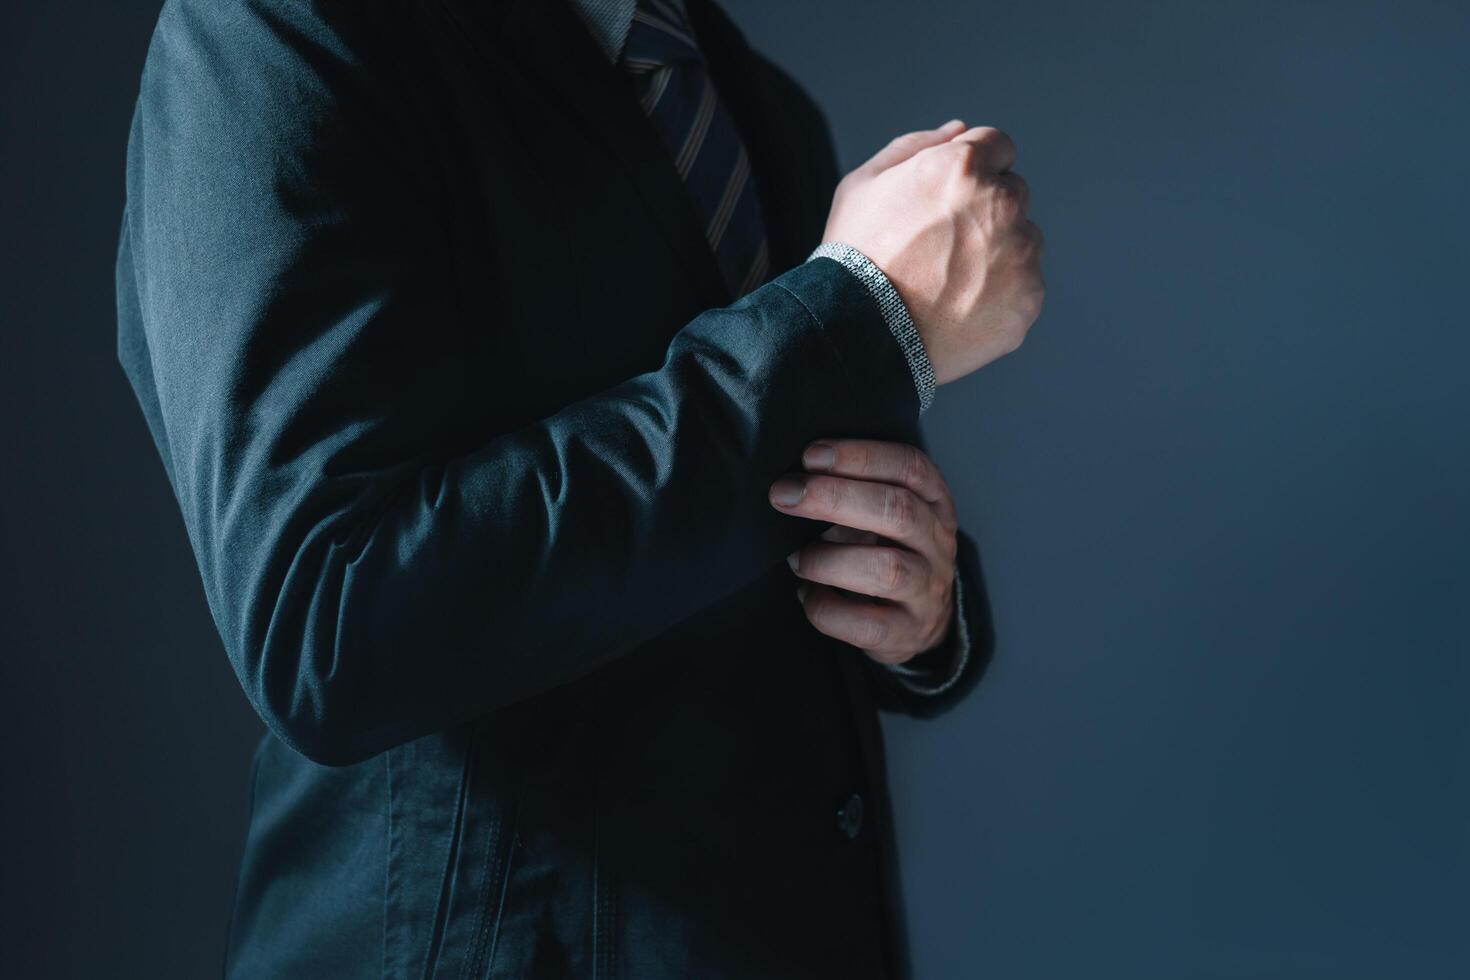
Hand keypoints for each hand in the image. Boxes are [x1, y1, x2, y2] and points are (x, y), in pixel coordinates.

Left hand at [769, 438, 957, 666]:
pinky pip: (866, 624)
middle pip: (898, 511)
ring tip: (796, 558)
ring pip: (887, 570)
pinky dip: (826, 608)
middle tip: (785, 495)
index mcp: (934, 502)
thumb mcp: (886, 513)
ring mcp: (926, 590)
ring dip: (829, 560)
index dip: (861, 456)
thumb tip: (794, 481)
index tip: (812, 455)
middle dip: (834, 498)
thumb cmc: (891, 552)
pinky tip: (807, 594)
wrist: (922, 620)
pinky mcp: (905, 631)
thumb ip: (853, 491)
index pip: (910, 467)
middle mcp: (937, 543)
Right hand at [820, 119, 1045, 383]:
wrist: (863, 336)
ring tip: (948, 283)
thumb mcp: (864, 186)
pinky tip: (960, 308)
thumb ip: (916, 146)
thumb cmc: (855, 259)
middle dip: (986, 212)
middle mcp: (1002, 203)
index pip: (998, 146)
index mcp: (963, 166)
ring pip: (1023, 241)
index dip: (972, 171)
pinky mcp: (1028, 299)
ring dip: (998, 253)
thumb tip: (961, 129)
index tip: (950, 200)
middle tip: (942, 247)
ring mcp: (1021, 254)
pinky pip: (1024, 287)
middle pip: (1013, 194)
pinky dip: (1001, 296)